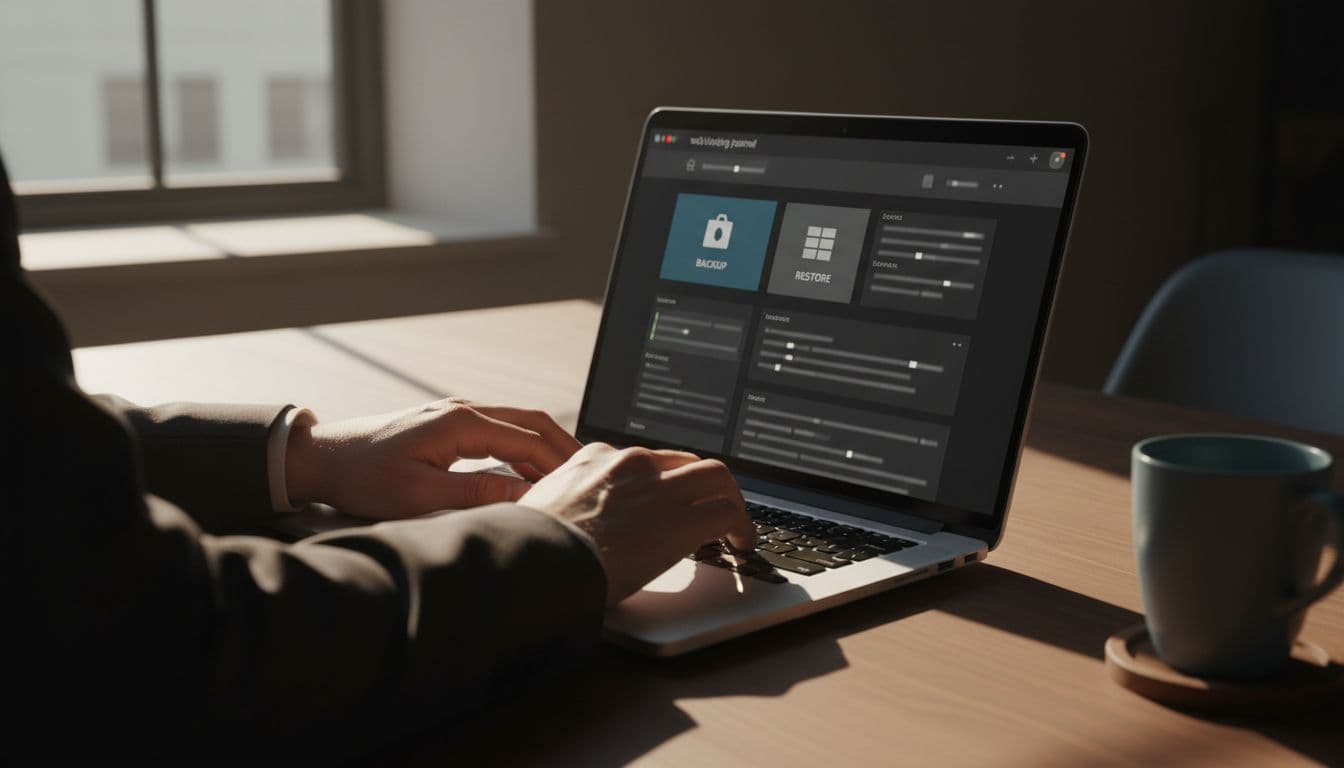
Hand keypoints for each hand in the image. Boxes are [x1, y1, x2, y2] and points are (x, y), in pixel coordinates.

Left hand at [286, 399, 581, 518]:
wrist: (323, 458)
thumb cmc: (364, 477)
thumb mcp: (422, 495)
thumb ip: (479, 494)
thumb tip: (527, 497)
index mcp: (462, 423)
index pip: (529, 440)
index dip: (561, 464)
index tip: (585, 485)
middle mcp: (464, 410)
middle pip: (532, 422)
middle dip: (564, 447)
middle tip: (592, 474)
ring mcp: (457, 413)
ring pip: (518, 424)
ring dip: (545, 448)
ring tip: (570, 475)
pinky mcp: (448, 424)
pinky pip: (499, 430)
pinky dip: (523, 448)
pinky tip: (531, 472)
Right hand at [519, 443, 754, 604]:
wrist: (533, 561)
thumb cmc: (528, 548)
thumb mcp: (539, 511)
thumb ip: (562, 509)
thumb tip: (561, 530)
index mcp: (594, 458)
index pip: (645, 461)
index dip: (665, 482)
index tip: (670, 499)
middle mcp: (630, 463)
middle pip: (686, 461)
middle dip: (706, 484)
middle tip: (714, 506)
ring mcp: (657, 487)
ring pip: (716, 476)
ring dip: (731, 500)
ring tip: (736, 526)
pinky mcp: (679, 518)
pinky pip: (727, 512)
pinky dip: (742, 527)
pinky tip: (742, 545)